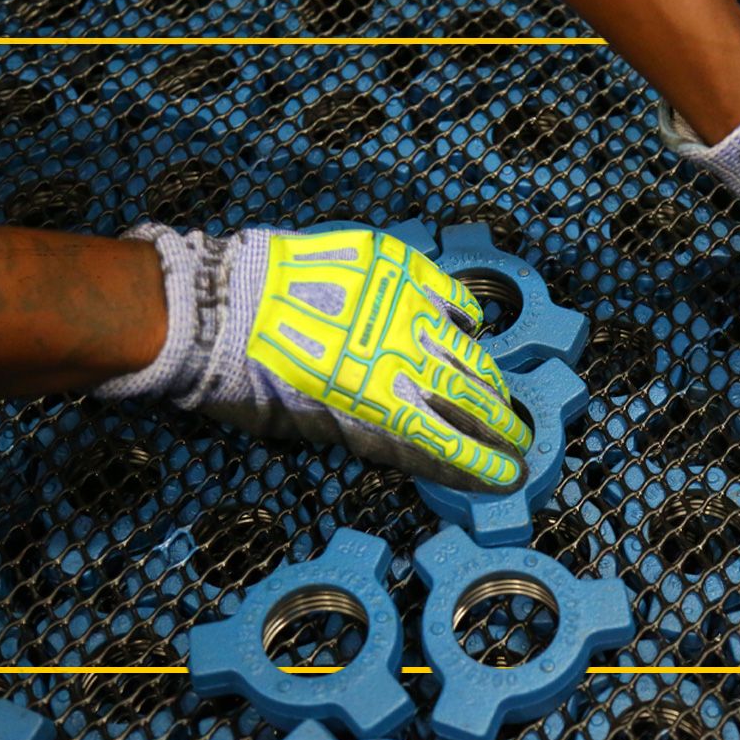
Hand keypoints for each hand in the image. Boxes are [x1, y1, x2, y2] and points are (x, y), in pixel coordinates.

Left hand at [99, 224, 531, 491]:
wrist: (216, 301)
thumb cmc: (244, 374)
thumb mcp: (299, 425)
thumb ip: (359, 434)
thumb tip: (405, 445)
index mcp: (379, 403)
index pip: (448, 441)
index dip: (482, 462)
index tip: (509, 474)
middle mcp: (401, 356)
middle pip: (468, 396)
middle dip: (502, 424)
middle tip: (522, 438)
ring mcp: (402, 307)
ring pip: (464, 349)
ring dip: (489, 378)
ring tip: (503, 396)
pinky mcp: (393, 266)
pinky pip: (446, 292)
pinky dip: (466, 316)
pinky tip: (474, 329)